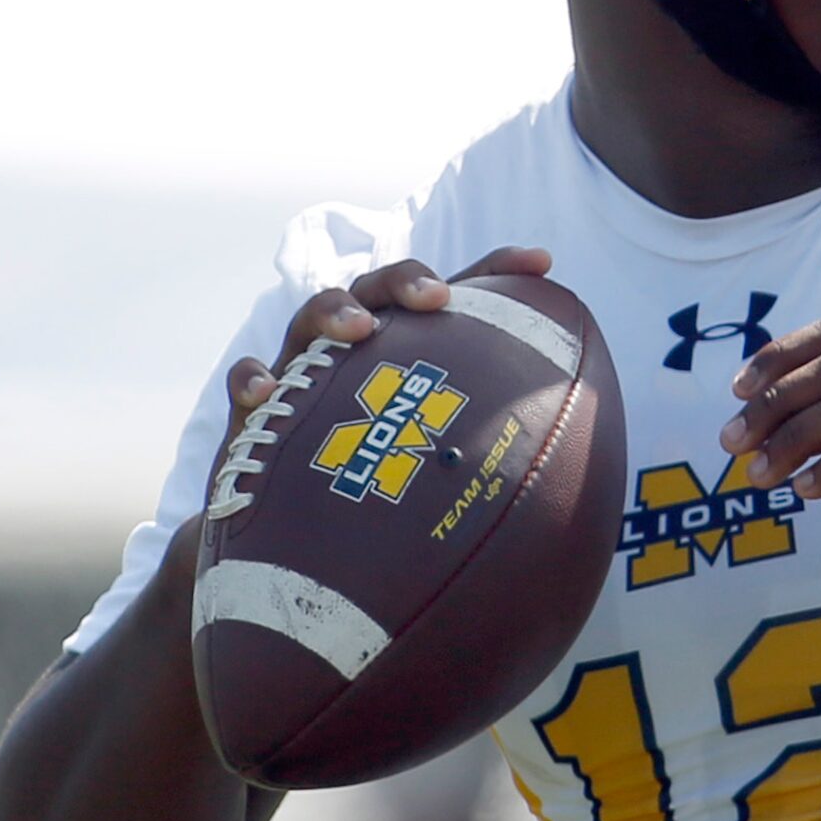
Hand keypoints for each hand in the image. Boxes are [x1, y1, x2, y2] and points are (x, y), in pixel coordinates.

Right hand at [214, 246, 555, 474]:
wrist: (289, 555)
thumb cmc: (376, 503)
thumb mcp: (438, 482)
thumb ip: (486, 470)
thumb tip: (575, 504)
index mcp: (402, 355)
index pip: (450, 301)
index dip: (496, 271)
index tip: (544, 265)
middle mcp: (351, 355)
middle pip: (376, 293)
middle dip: (405, 281)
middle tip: (438, 298)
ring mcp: (299, 378)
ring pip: (309, 321)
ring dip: (333, 314)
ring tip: (358, 329)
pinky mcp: (254, 417)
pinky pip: (246, 387)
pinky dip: (252, 381)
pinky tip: (267, 393)